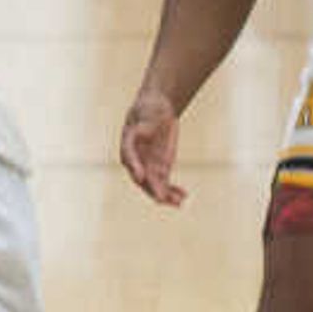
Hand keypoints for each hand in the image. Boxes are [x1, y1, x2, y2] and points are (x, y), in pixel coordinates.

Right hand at [118, 87, 184, 206]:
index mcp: (128, 146)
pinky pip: (165, 183)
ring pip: (155, 185)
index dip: (134, 168)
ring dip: (165, 195)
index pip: (129, 159)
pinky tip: (183, 196)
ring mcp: (148, 165)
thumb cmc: (148, 109)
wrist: (155, 110)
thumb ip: (143, 126)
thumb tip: (142, 132)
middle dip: (152, 189)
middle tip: (161, 199)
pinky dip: (173, 191)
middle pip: (142, 178)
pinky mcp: (160, 168)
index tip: (141, 177)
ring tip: (179, 202)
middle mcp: (136, 160)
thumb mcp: (146, 114)